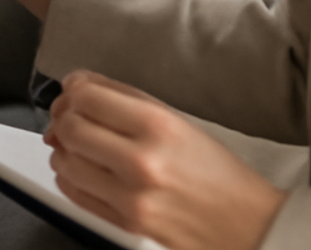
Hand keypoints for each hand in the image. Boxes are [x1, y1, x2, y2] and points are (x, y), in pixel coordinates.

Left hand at [44, 71, 287, 249]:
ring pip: (65, 161)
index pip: (88, 97)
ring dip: (63, 148)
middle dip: (64, 117)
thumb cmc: (218, 173)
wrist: (247, 223)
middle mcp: (141, 161)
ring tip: (75, 143)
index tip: (75, 89)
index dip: (73, 89)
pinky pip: (74, 195)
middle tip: (69, 115)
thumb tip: (79, 87)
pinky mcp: (124, 224)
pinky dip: (68, 177)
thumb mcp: (178, 121)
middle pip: (71, 127)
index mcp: (157, 126)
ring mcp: (131, 197)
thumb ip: (126, 101)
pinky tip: (80, 168)